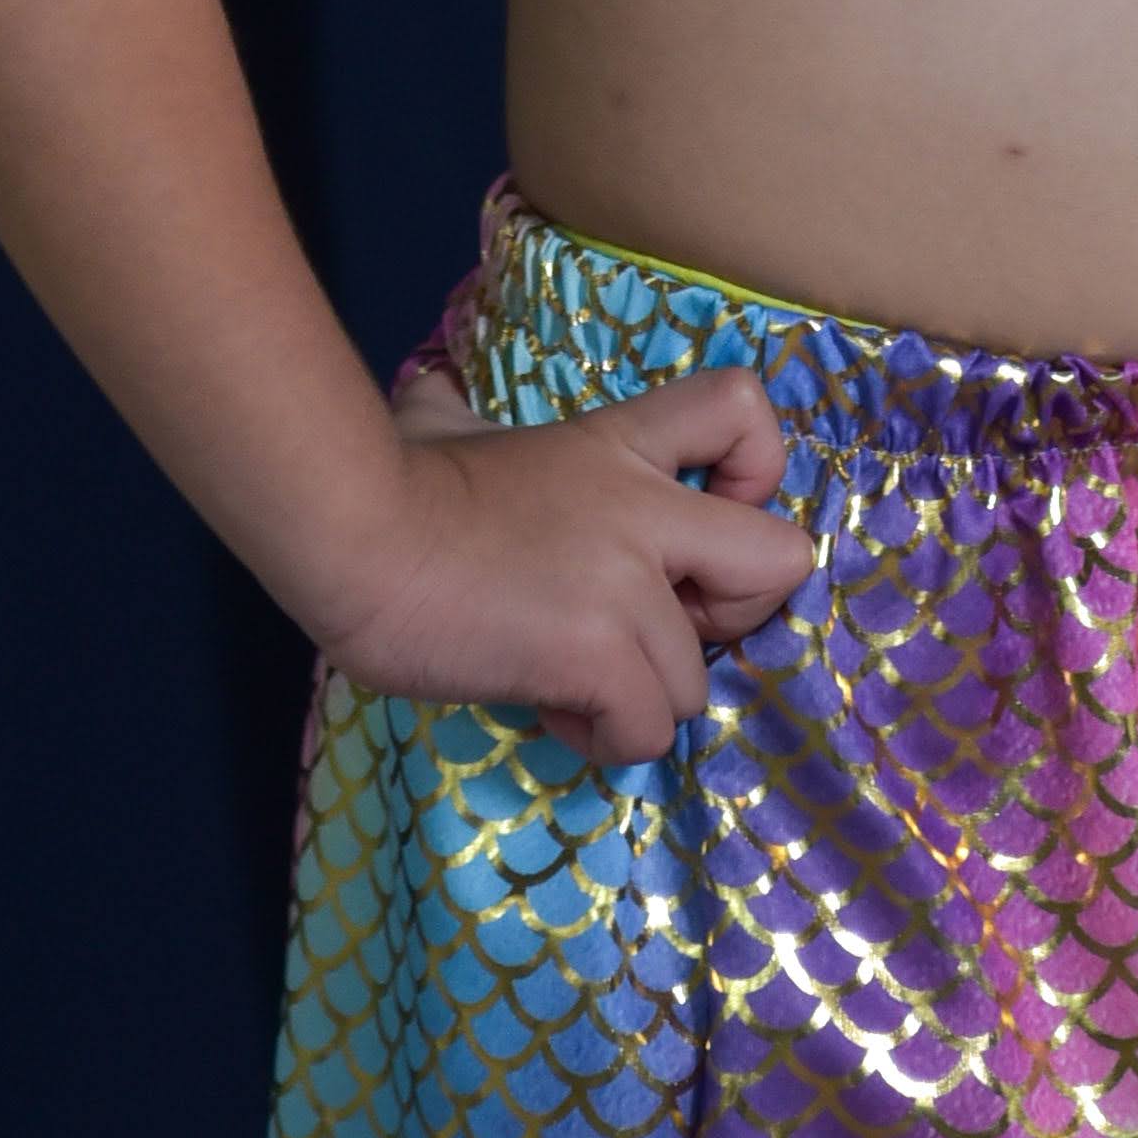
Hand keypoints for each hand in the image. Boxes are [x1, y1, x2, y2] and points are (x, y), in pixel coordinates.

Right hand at [320, 363, 813, 763]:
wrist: (355, 536)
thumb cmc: (396, 484)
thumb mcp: (450, 422)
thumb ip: (471, 413)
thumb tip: (436, 400)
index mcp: (621, 445)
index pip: (744, 410)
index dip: (753, 473)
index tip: (700, 522)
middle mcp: (645, 510)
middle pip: (782, 560)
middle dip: (734, 618)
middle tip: (655, 633)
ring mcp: (627, 583)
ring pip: (698, 681)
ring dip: (636, 698)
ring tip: (565, 679)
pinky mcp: (596, 650)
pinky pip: (646, 728)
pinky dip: (600, 737)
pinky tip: (545, 703)